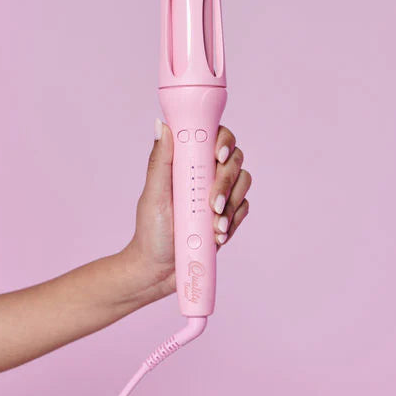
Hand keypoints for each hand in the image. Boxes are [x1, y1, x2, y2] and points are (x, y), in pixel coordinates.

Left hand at [126, 119, 251, 298]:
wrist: (159, 270)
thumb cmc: (151, 231)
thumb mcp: (154, 195)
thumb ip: (160, 161)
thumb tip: (161, 125)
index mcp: (187, 163)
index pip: (214, 137)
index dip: (223, 140)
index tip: (217, 156)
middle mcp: (206, 174)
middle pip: (235, 159)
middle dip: (227, 181)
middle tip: (212, 204)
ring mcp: (219, 195)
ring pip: (244, 183)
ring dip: (232, 204)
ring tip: (214, 226)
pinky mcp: (228, 216)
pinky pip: (244, 209)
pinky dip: (233, 221)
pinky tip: (217, 235)